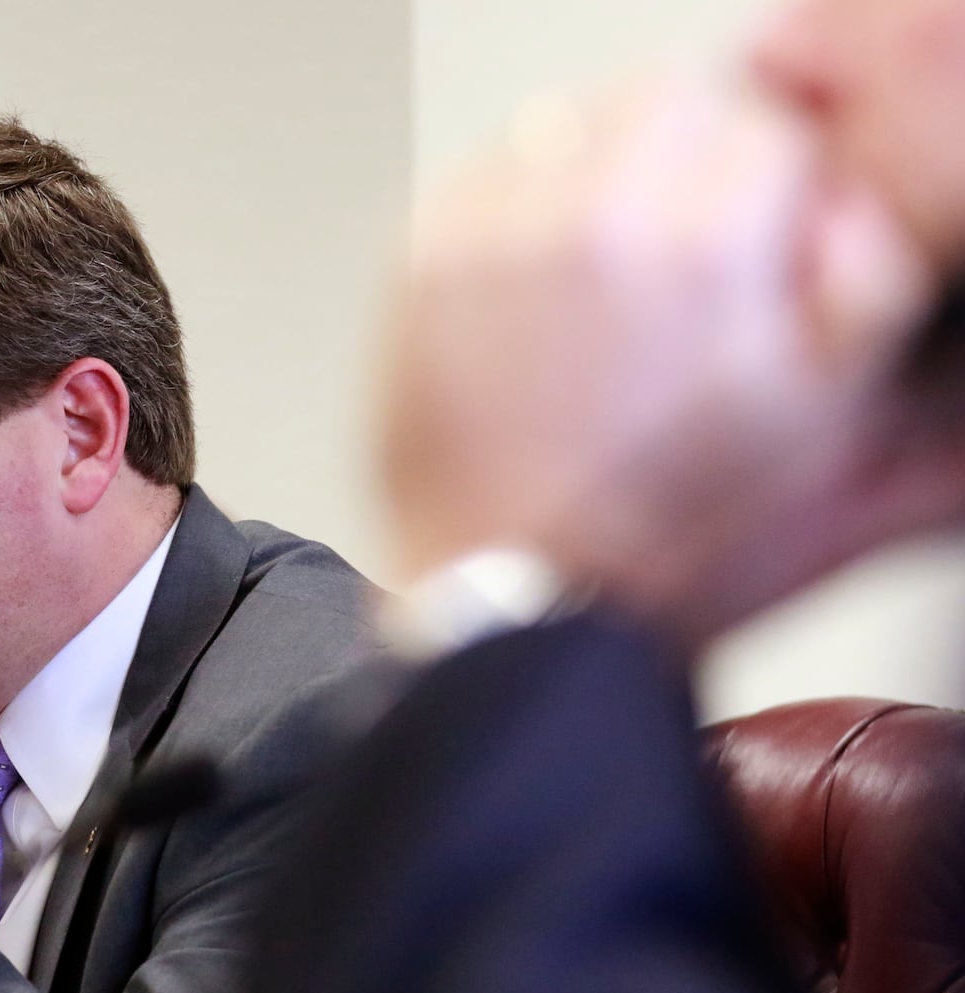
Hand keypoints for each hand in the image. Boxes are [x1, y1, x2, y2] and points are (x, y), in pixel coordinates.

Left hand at [381, 76, 953, 649]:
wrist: (515, 595)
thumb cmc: (652, 543)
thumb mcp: (819, 434)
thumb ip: (865, 293)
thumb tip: (848, 212)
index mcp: (703, 253)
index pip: (768, 131)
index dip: (778, 191)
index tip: (760, 240)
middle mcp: (591, 224)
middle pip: (668, 100)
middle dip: (694, 159)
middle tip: (690, 238)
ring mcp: (494, 239)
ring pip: (572, 121)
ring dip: (607, 170)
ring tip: (612, 264)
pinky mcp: (423, 265)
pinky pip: (485, 172)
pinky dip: (522, 202)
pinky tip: (540, 278)